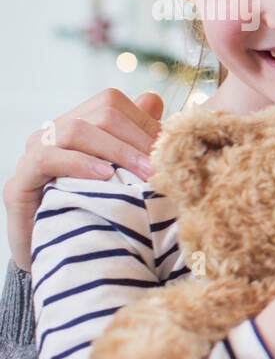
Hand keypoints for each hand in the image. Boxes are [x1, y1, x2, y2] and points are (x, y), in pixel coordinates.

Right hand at [3, 88, 162, 269]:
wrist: (67, 259)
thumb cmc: (102, 213)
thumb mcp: (128, 175)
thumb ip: (139, 137)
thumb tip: (154, 99)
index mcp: (81, 126)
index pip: (114, 104)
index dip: (146, 122)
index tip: (170, 149)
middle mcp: (55, 134)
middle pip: (100, 112)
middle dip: (137, 137)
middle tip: (161, 166)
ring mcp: (34, 155)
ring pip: (75, 129)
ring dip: (117, 150)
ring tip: (143, 173)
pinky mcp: (19, 183)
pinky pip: (46, 159)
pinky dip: (80, 163)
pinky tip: (105, 175)